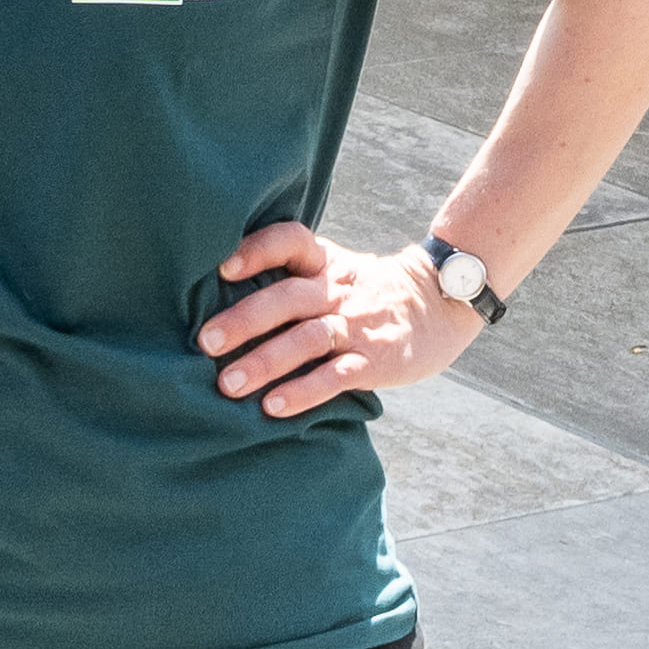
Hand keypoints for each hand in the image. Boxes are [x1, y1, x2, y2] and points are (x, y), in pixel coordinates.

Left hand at [197, 223, 474, 417]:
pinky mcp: (375, 361)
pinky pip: (336, 376)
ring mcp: (357, 327)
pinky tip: (274, 407)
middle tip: (206, 342)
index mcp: (327, 263)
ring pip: (307, 340)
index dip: (256, 250)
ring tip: (228, 385)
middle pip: (288, 298)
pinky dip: (304, 391)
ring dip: (265, 361)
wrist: (442, 305)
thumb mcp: (339, 269)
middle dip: (245, 319)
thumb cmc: (370, 292)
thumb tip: (222, 295)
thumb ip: (295, 276)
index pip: (290, 241)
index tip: (222, 267)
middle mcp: (338, 292)